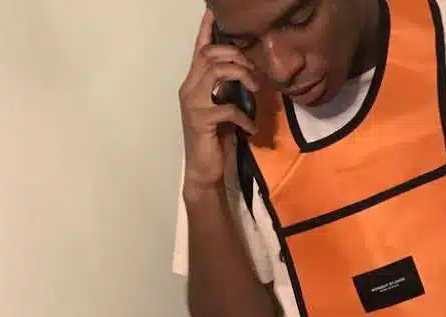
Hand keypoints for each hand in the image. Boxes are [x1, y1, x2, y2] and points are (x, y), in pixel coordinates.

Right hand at [179, 11, 258, 198]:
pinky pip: (227, 108)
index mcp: (193, 84)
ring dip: (242, 75)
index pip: (199, 50)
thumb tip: (248, 71)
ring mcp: (193, 104)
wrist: (204, 172)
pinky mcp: (201, 121)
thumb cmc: (215, 140)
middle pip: (210, 55)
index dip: (206, 30)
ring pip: (216, 72)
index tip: (213, 12)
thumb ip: (227, 88)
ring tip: (256, 90)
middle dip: (237, 55)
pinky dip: (244, 117)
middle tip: (255, 72)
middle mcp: (188, 89)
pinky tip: (251, 128)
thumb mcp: (222, 108)